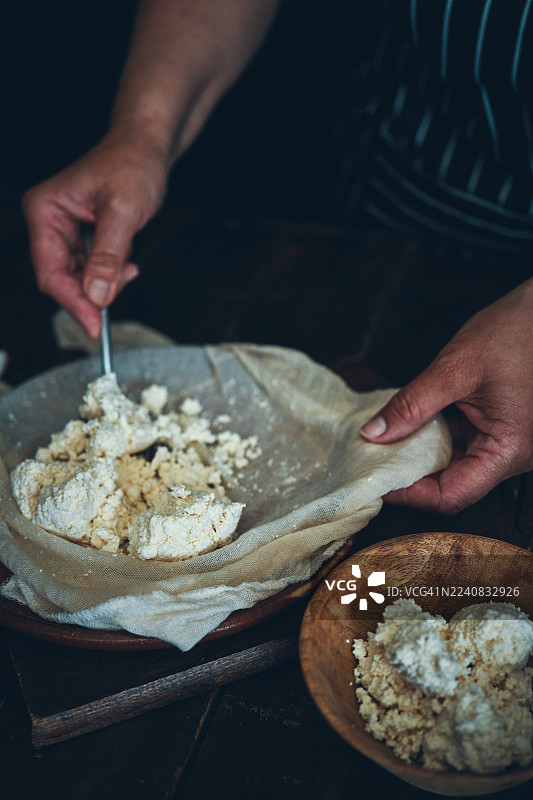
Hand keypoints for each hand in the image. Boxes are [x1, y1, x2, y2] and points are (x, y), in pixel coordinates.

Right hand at [22, 132, 168, 337]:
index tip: (94, 325)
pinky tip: (127, 262)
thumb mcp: (122, 212)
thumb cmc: (132, 166)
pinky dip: (111, 274)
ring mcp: (64, 231)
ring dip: (106, 283)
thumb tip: (97, 296)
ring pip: (79, 279)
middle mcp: (48, 222)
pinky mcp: (82, 239)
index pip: (49, 270)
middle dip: (92, 292)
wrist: (147, 149)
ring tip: (129, 265)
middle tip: (117, 298)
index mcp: (45, 210)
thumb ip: (108, 256)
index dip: (72, 302)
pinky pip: (92, 271)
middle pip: (61, 279)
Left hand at [360, 279, 532, 512]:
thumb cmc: (517, 331)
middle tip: (375, 461)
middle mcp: (515, 456)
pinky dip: (437, 439)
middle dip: (412, 475)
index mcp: (510, 449)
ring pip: (457, 467)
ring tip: (387, 443)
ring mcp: (510, 444)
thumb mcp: (454, 367)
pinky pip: (466, 446)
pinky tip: (412, 425)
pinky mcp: (504, 430)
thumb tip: (374, 434)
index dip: (410, 495)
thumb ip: (411, 405)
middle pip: (454, 485)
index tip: (377, 482)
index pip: (452, 496)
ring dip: (423, 456)